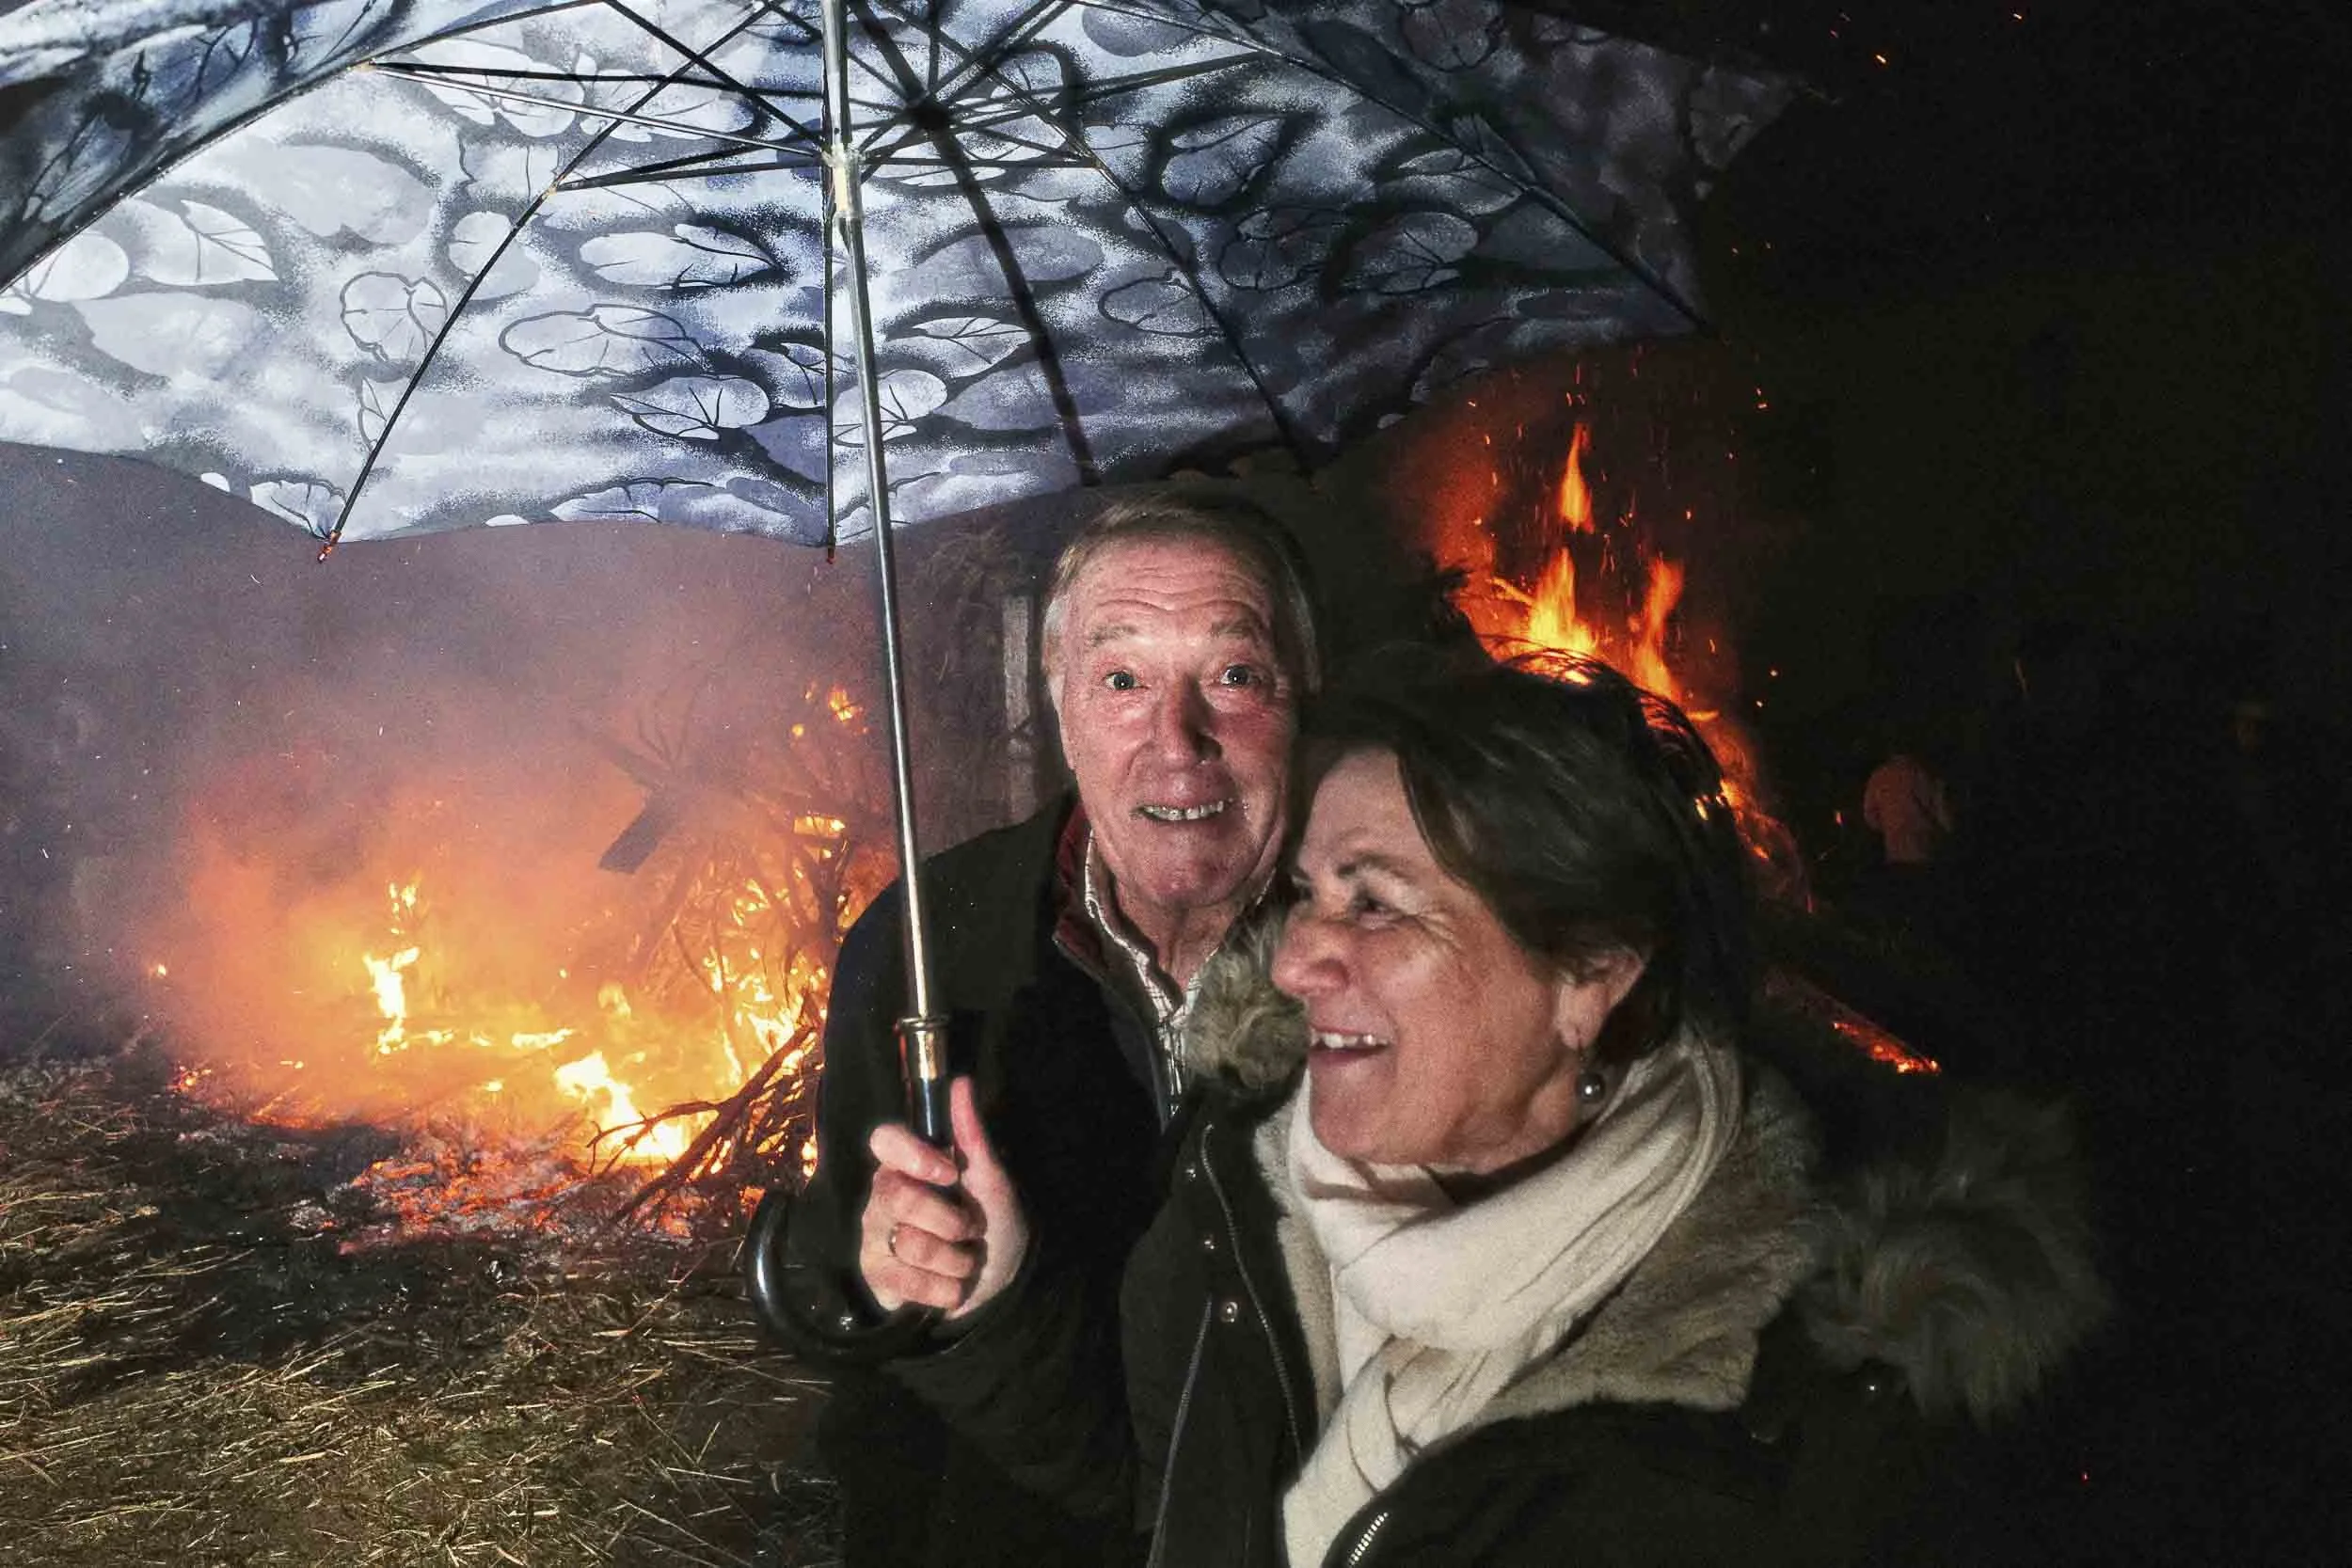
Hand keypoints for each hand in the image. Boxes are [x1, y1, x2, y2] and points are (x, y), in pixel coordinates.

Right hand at [857, 1077, 1029, 1319]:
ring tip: (964, 1260)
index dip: (913, 1155)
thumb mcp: (992, 1179)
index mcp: (908, 1165)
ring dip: (955, 1259)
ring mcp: (875, 1237)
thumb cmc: (993, 1221)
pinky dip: (945, 1288)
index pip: (884, 1140)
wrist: (998, 1282)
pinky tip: (951, 1285)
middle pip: (897, 1197)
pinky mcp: (877, 1276)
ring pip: (908, 1244)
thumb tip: (960, 1083)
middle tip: (970, 1228)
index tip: (950, 1173)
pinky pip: (907, 1282)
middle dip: (949, 1220)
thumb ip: (972, 1135)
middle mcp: (883, 1196)